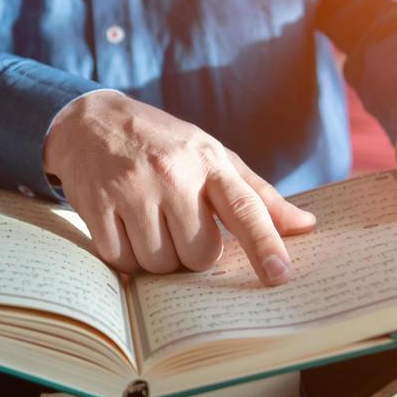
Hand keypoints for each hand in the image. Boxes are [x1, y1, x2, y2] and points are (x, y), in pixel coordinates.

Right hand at [43, 91, 315, 283]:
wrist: (91, 121)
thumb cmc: (162, 143)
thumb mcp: (211, 155)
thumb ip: (257, 193)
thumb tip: (305, 225)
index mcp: (208, 163)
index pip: (245, 209)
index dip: (265, 245)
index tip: (280, 275)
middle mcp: (172, 175)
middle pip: (198, 255)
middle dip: (191, 253)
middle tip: (178, 227)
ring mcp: (131, 190)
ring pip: (158, 263)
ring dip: (156, 258)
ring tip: (148, 224)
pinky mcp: (96, 204)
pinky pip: (121, 259)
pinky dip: (125, 256)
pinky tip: (122, 229)